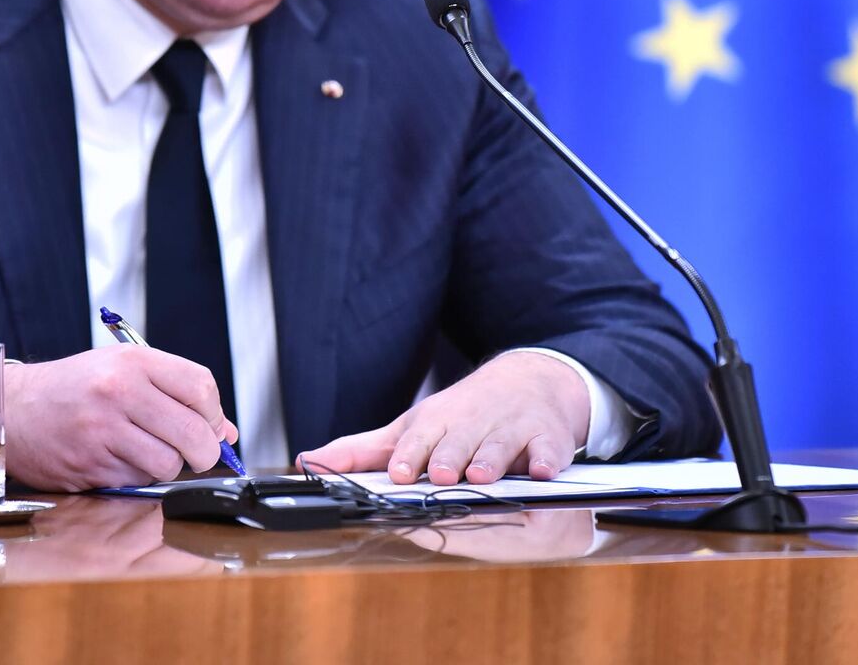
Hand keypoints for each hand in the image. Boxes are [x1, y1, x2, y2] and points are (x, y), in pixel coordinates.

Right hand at [0, 345, 237, 491]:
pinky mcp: (90, 463)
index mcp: (133, 362)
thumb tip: (226, 432)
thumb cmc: (73, 388)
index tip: (210, 425)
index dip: (214, 414)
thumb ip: (175, 394)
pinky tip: (117, 460)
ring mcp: (103, 430)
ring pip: (169, 464)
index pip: (201, 387)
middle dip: (205, 452)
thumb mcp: (123, 371)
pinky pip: (137, 481)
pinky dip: (136, 476)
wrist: (11, 408)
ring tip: (147, 453)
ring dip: (168, 467)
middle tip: (197, 454)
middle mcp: (119, 391)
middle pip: (194, 432)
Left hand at [297, 352, 590, 485]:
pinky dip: (548, 460)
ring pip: (500, 445)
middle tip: (441, 474)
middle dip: (448, 457)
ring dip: (490, 459)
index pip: (418, 438)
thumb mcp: (411, 427)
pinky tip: (545, 473)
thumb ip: (363, 451)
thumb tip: (307, 461)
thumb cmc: (460, 416)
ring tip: (481, 475)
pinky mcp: (547, 436)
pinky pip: (549, 449)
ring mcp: (511, 427)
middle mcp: (472, 422)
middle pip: (458, 442)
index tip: (399, 472)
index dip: (409, 455)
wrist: (528, 381)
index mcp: (435, 421)